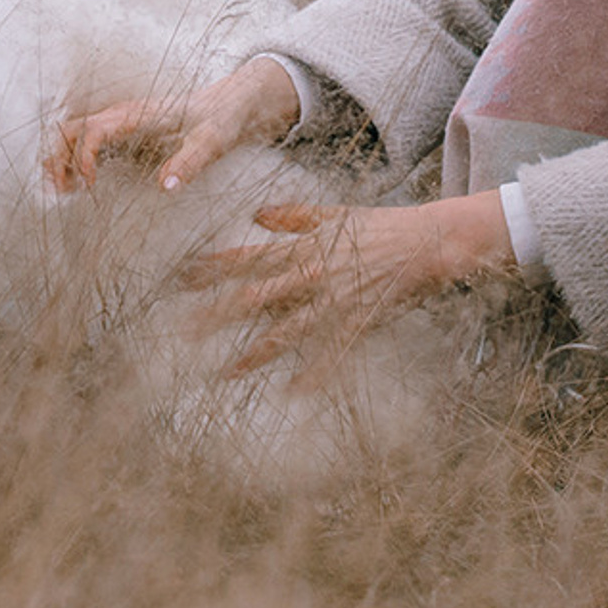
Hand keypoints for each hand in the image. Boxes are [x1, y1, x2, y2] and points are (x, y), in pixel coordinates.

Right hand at [42, 55, 301, 193]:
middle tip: (59, 193)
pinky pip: (87, 140)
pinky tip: (81, 185)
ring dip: (61, 159)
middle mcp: (123, 115)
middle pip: (71, 129)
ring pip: (74, 133)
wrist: (230, 102)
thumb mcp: (212, 143)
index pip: (92, 130)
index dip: (82, 158)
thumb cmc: (221, 120)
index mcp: (138, 115)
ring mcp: (121, 121)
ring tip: (63, 192)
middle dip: (57, 158)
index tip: (88, 186)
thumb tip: (165, 187)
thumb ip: (190, 163)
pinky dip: (74, 159)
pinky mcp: (124, 130)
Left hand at [179, 189, 514, 377]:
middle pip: (254, 297)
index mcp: (304, 245)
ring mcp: (334, 299)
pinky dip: (314, 374)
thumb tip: (255, 215)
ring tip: (226, 373)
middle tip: (184, 333)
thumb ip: (293, 217)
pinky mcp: (358, 321)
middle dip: (217, 314)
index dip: (213, 269)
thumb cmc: (380, 226)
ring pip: (285, 331)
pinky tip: (295, 394)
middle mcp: (312, 272)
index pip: (248, 257)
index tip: (181, 279)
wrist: (427, 242)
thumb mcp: (334, 214)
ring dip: (254, 353)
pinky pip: (331, 353)